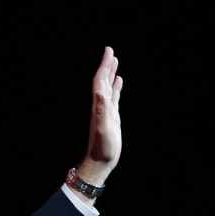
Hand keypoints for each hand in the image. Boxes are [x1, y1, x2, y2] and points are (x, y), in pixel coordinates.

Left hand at [78, 46, 122, 186]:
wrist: (100, 162)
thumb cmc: (102, 148)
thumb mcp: (103, 128)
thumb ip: (101, 110)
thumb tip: (100, 92)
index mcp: (99, 106)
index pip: (100, 81)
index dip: (104, 66)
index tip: (109, 51)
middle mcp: (100, 106)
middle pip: (102, 81)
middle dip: (106, 65)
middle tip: (110, 50)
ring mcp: (106, 111)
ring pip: (108, 87)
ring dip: (111, 74)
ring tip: (114, 61)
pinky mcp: (112, 117)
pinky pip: (114, 98)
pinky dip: (116, 88)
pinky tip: (119, 82)